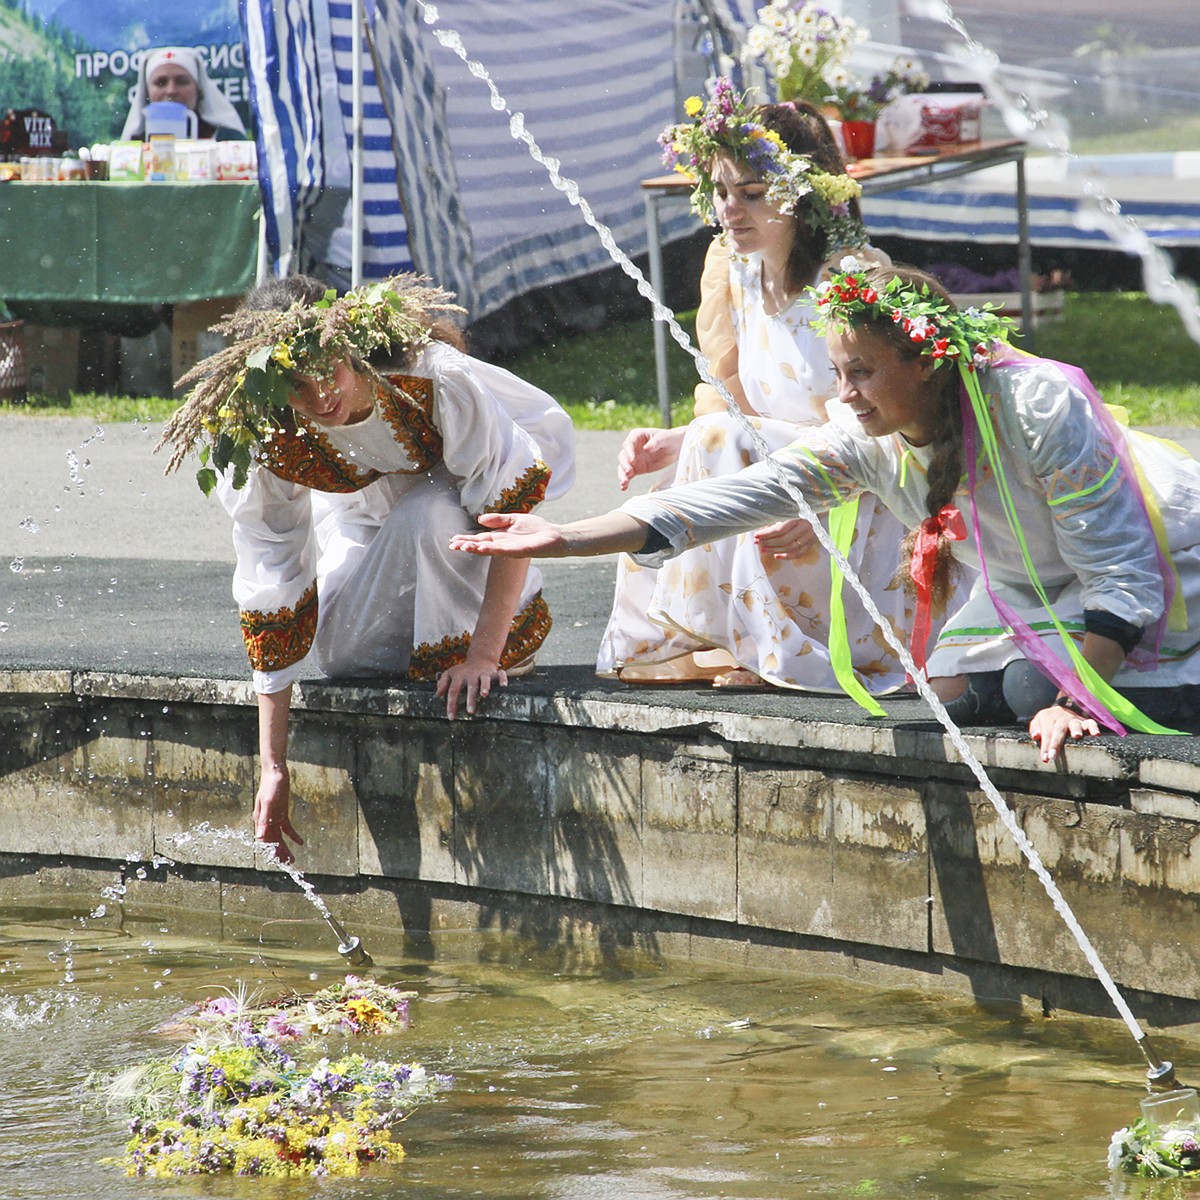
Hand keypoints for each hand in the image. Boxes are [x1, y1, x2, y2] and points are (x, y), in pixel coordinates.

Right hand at [253, 763, 303, 863]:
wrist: (275, 772)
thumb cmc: (271, 785)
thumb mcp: (268, 802)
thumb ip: (264, 820)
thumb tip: (259, 838)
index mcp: (260, 820)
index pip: (265, 841)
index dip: (272, 851)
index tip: (279, 862)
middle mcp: (265, 821)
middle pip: (273, 841)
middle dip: (280, 853)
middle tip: (290, 863)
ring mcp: (274, 817)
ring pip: (279, 837)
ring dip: (285, 848)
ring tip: (292, 859)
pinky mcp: (282, 813)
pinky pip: (287, 828)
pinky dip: (293, 836)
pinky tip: (300, 842)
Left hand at [437, 655, 506, 718]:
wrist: (479, 659)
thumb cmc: (463, 671)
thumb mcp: (450, 674)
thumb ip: (443, 683)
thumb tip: (437, 694)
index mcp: (459, 676)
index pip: (453, 691)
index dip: (451, 704)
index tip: (451, 717)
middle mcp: (471, 675)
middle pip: (470, 687)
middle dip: (470, 698)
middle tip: (470, 711)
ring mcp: (483, 673)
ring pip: (484, 680)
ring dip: (485, 686)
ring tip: (484, 695)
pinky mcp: (494, 672)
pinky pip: (500, 674)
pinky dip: (502, 678)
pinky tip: (504, 685)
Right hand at [450, 512, 566, 557]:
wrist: (555, 536)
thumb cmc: (537, 529)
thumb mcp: (514, 519)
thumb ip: (498, 519)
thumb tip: (479, 520)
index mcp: (501, 537)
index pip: (480, 539)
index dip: (467, 539)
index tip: (453, 540)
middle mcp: (503, 544)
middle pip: (481, 545)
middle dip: (467, 546)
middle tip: (452, 546)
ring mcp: (511, 549)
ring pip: (490, 550)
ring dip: (475, 549)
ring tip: (462, 548)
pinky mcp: (520, 552)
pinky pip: (503, 551)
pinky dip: (492, 549)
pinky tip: (481, 548)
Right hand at [616, 426, 686, 489]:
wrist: (676, 447)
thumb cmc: (669, 439)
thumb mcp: (664, 438)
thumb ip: (655, 442)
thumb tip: (646, 448)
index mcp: (636, 436)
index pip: (628, 444)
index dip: (629, 452)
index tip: (632, 460)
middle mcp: (632, 447)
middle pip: (623, 456)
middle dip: (624, 465)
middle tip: (629, 472)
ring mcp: (633, 459)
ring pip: (623, 467)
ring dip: (622, 475)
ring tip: (624, 483)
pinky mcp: (636, 469)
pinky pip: (628, 475)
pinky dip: (625, 481)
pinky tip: (624, 487)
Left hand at [754, 517, 818, 559]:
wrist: (809, 518)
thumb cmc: (793, 516)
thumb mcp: (783, 516)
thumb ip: (773, 524)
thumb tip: (758, 534)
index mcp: (798, 517)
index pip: (780, 529)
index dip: (766, 534)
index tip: (756, 536)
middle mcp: (805, 528)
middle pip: (784, 539)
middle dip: (769, 543)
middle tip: (759, 543)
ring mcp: (809, 538)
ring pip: (790, 548)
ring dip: (775, 550)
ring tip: (764, 549)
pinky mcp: (809, 546)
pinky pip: (797, 554)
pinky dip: (786, 556)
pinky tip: (776, 556)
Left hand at [1029, 703, 1099, 762]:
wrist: (1062, 710)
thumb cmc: (1048, 722)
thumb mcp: (1038, 722)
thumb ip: (1035, 728)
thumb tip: (1035, 736)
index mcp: (1048, 717)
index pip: (1046, 732)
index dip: (1045, 745)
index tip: (1045, 758)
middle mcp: (1061, 718)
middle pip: (1058, 730)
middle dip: (1056, 743)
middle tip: (1053, 756)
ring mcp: (1074, 720)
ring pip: (1075, 724)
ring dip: (1076, 729)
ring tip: (1077, 736)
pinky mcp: (1085, 722)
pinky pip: (1091, 723)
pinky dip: (1094, 727)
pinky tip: (1096, 734)